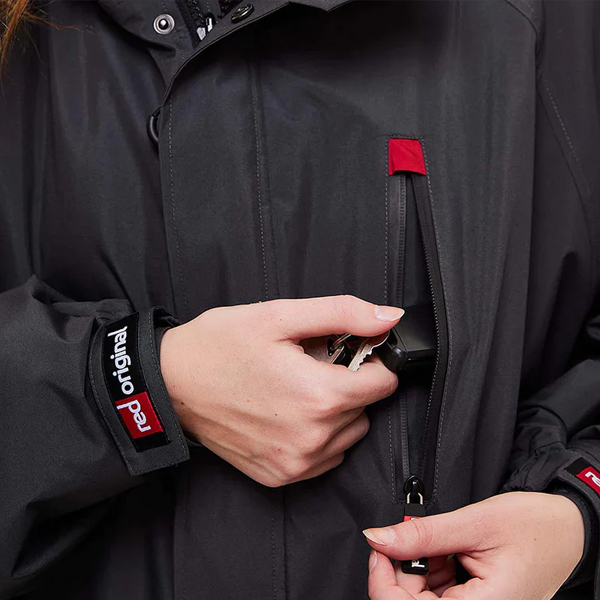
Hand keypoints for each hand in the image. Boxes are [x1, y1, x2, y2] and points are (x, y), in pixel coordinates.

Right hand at [160, 295, 400, 486]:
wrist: (171, 383)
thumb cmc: (219, 346)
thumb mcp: (280, 316)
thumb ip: (343, 314)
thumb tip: (388, 318)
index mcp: (318, 395)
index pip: (384, 382)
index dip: (370, 361)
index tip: (347, 351)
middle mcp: (313, 437)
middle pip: (366, 407)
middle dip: (348, 383)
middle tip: (310, 365)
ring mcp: (296, 462)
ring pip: (349, 433)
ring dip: (336, 411)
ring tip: (297, 388)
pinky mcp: (280, 476)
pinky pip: (326, 457)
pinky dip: (318, 435)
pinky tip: (288, 413)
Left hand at [364, 492, 584, 599]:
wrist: (567, 528)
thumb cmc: (534, 527)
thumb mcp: (473, 523)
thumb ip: (422, 535)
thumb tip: (378, 539)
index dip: (383, 583)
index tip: (380, 549)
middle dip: (404, 570)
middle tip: (411, 536)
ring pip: (425, 598)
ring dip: (420, 569)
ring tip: (440, 542)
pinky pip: (441, 594)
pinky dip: (434, 569)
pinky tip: (445, 551)